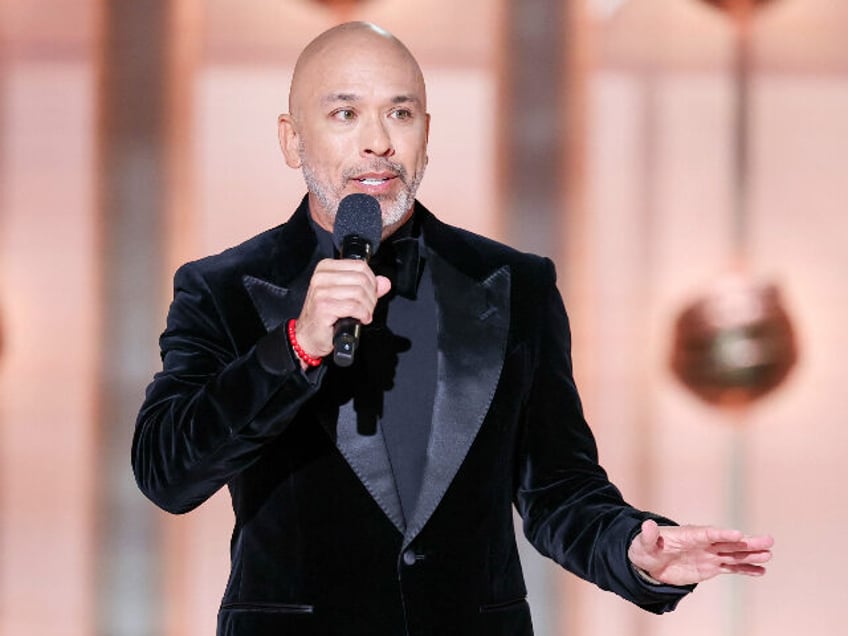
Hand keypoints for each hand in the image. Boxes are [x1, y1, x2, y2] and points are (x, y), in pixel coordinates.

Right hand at [294, 258, 391, 358]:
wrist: (308, 336)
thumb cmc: (324, 316)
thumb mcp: (347, 296)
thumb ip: (367, 287)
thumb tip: (384, 282)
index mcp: (326, 268)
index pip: (360, 266)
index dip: (372, 281)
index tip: (371, 294)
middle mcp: (321, 277)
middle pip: (362, 279)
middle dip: (372, 296)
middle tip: (368, 308)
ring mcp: (321, 291)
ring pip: (359, 293)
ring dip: (368, 307)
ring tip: (364, 314)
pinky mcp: (323, 306)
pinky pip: (353, 306)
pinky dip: (362, 314)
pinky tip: (361, 319)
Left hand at [628, 519, 773, 585]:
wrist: (649, 562)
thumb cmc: (645, 549)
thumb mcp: (644, 543)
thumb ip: (649, 535)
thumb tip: (647, 525)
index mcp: (688, 535)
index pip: (708, 534)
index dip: (723, 534)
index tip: (738, 535)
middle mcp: (702, 543)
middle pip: (728, 541)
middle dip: (747, 542)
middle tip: (767, 540)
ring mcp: (708, 554)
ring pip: (733, 554)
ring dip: (751, 554)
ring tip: (769, 554)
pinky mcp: (711, 566)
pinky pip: (730, 567)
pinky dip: (745, 569)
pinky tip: (760, 570)